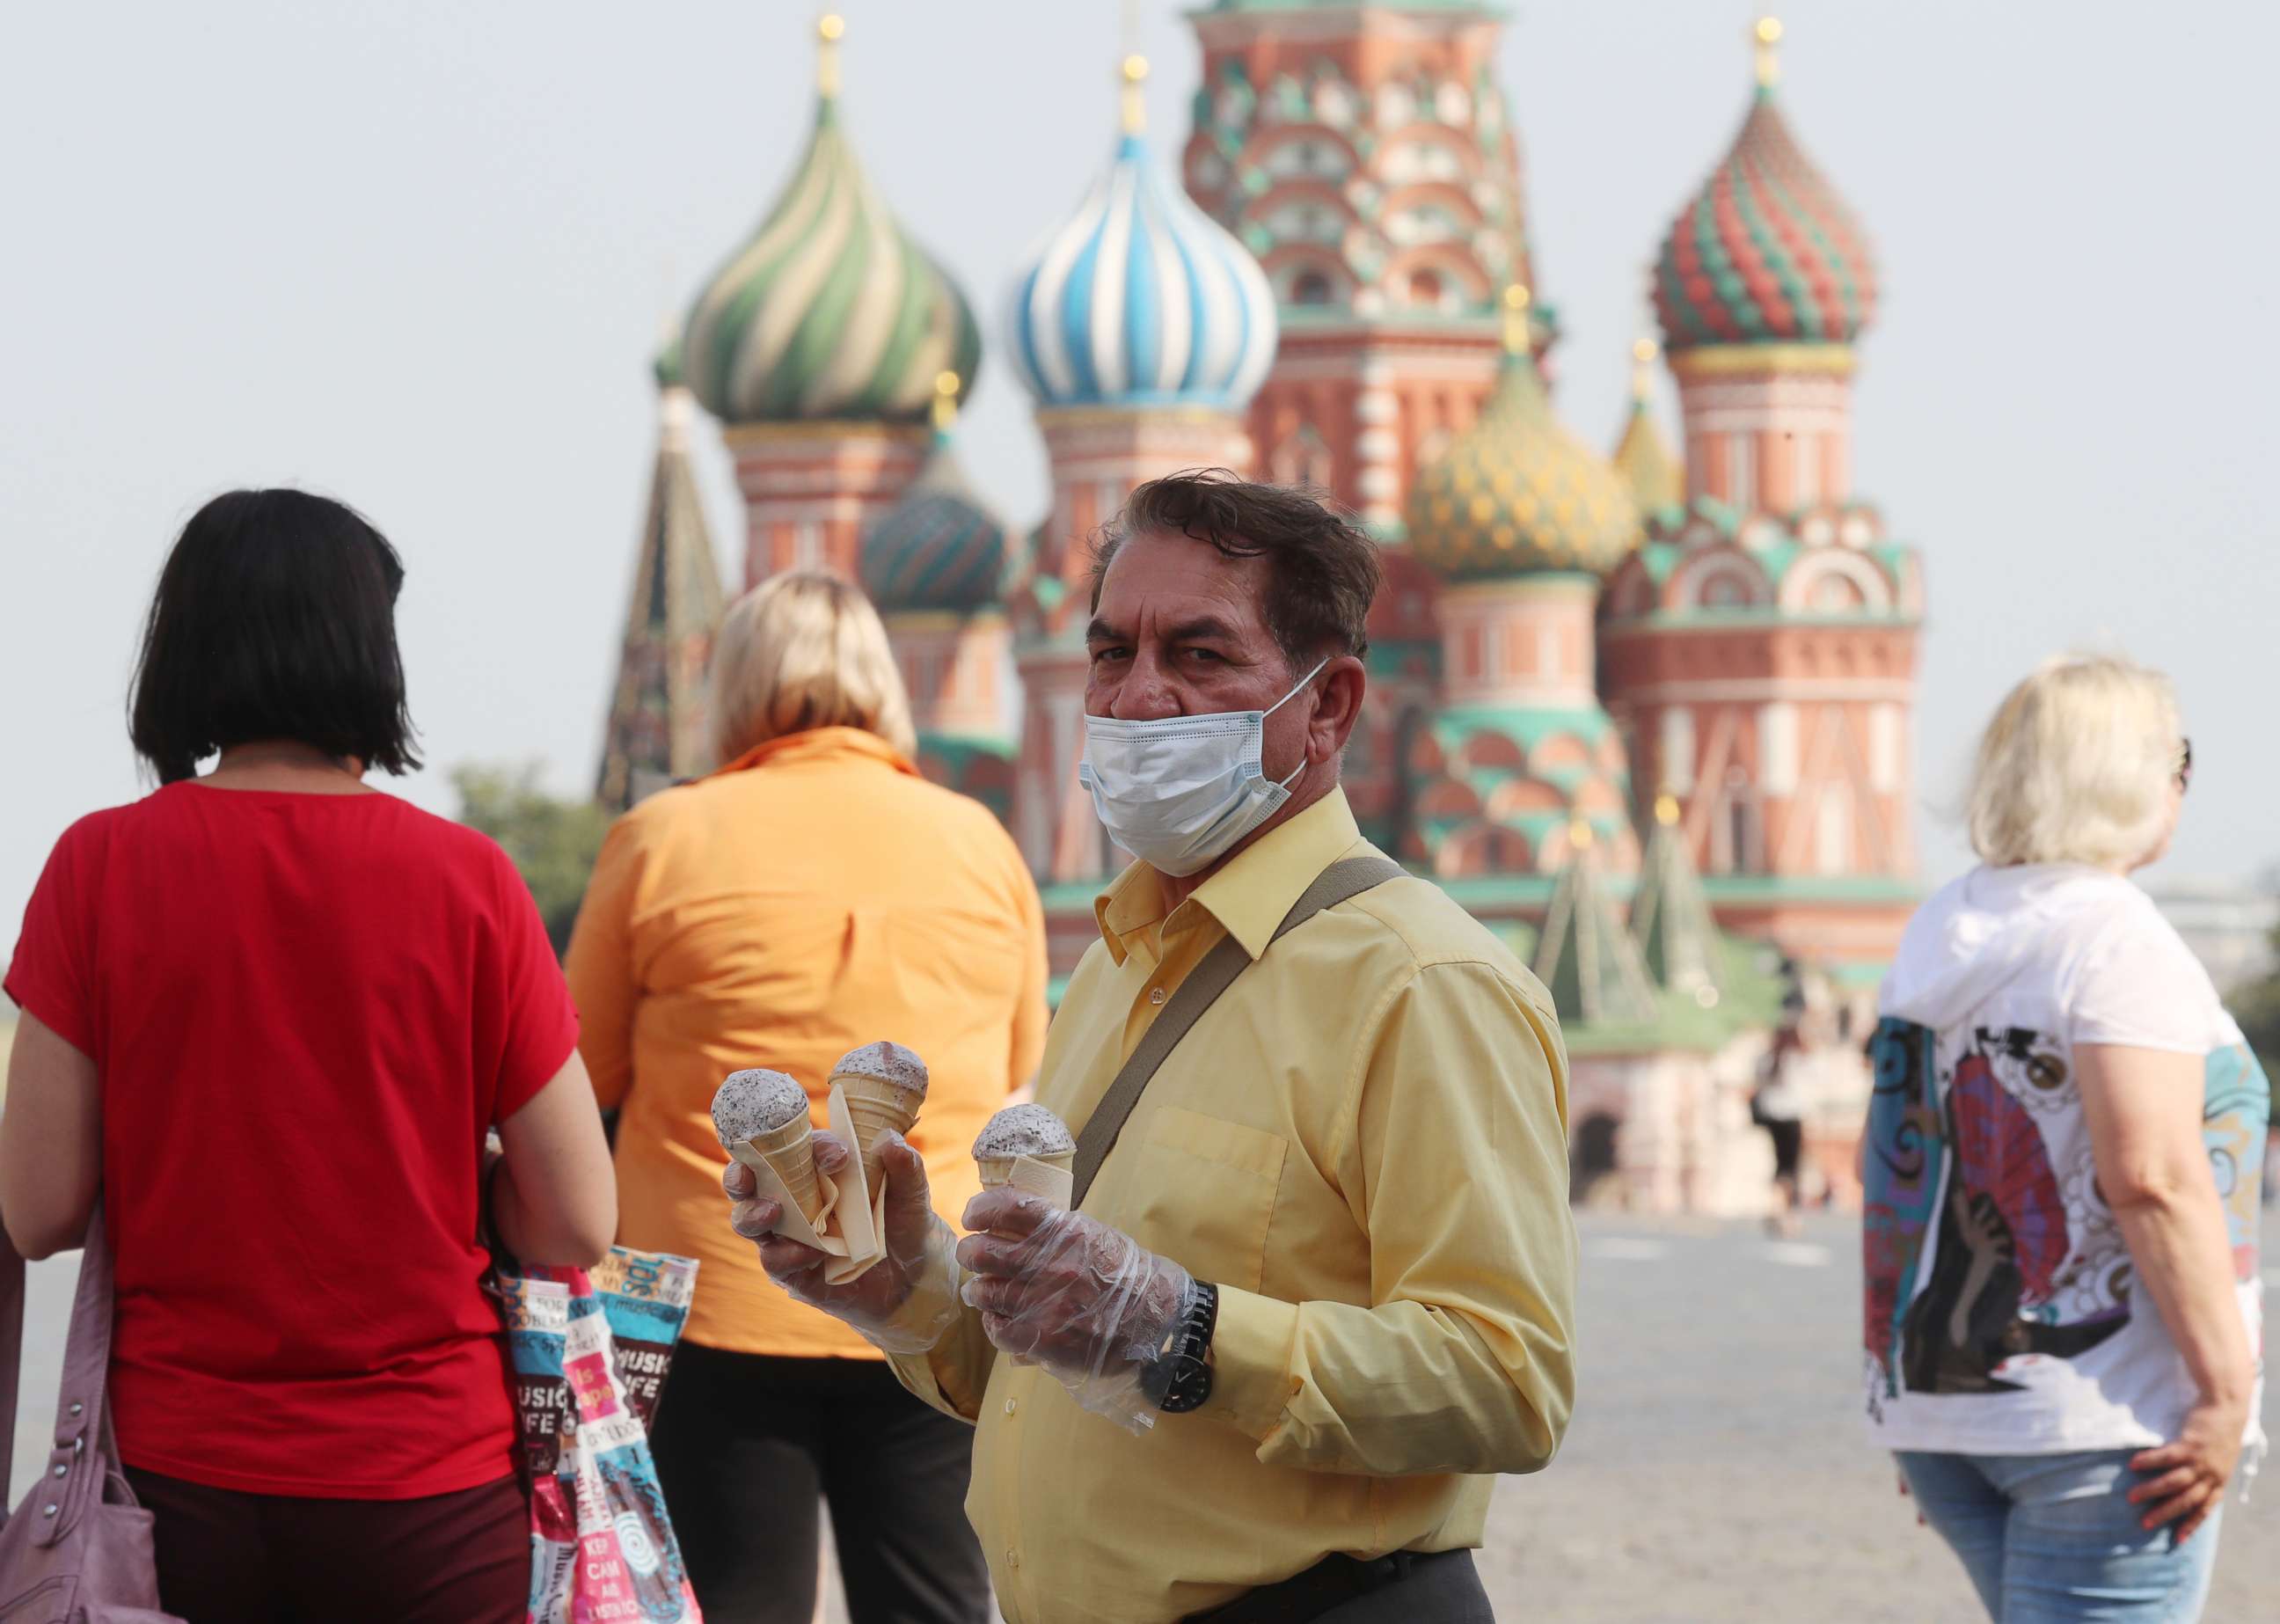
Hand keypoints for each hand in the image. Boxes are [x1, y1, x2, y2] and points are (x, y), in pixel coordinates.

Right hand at [724, 1129, 960, 1353]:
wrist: (912, 1281)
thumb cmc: (904, 1226)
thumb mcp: (912, 1197)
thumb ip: (905, 1167)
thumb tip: (890, 1139)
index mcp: (817, 1172)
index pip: (797, 1149)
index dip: (809, 1146)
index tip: (838, 1155)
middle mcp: (795, 1199)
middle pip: (751, 1181)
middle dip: (740, 1173)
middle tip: (747, 1173)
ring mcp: (790, 1236)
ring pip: (749, 1221)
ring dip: (752, 1214)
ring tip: (772, 1213)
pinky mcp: (792, 1270)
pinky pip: (774, 1261)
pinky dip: (785, 1254)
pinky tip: (810, 1254)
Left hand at [955, 1188, 1195, 1430]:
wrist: (1158, 1319)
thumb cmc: (1127, 1276)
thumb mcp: (1094, 1236)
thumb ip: (1054, 1231)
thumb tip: (1011, 1225)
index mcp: (1064, 1230)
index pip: (1005, 1207)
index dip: (981, 1210)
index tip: (974, 1216)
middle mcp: (1049, 1263)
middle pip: (983, 1251)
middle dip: (972, 1253)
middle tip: (974, 1257)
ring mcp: (1043, 1303)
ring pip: (984, 1291)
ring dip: (978, 1291)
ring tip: (982, 1292)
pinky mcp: (1042, 1338)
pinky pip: (997, 1328)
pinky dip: (994, 1323)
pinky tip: (1001, 1321)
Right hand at [2128, 1398, 2246, 1543]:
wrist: (2227, 1408)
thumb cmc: (2219, 1433)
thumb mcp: (2219, 1459)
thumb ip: (2206, 1474)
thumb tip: (2188, 1486)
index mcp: (2218, 1481)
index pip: (2204, 1509)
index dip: (2191, 1524)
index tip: (2178, 1540)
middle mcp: (2211, 1475)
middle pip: (2186, 1500)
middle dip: (2165, 1513)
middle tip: (2145, 1523)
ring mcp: (2200, 1461)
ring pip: (2174, 1482)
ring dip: (2152, 1491)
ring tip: (2132, 1496)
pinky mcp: (2189, 1444)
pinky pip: (2166, 1457)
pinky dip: (2150, 1462)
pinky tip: (2134, 1464)